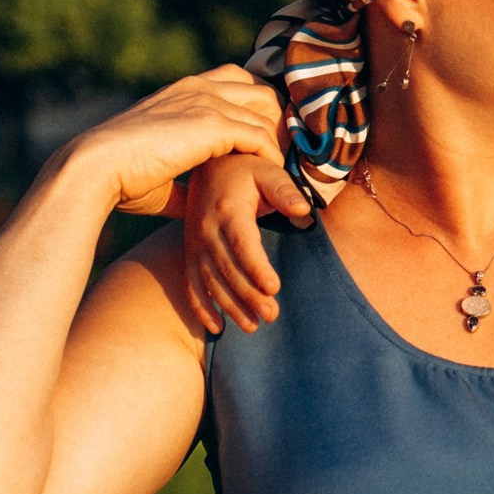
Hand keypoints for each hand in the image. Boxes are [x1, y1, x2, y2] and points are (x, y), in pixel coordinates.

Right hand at [58, 67, 285, 221]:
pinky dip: (270, 156)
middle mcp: (197, 88)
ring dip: (279, 140)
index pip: (237, 82)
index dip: (257, 107)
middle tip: (286, 153)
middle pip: (261, 89)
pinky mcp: (211, 123)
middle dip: (278, 118)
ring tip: (285, 168)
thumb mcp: (158, 174)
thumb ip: (184, 182)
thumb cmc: (119, 176)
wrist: (94, 168)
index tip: (268, 140)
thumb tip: (195, 204)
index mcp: (183, 91)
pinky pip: (258, 136)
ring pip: (265, 112)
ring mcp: (205, 102)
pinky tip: (271, 176)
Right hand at [180, 153, 308, 333]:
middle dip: (248, 296)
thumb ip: (285, 190)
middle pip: (227, 270)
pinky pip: (191, 285)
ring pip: (210, 282)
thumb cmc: (247, 170)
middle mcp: (207, 230)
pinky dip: (201, 308)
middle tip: (271, 316)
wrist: (209, 165)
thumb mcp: (268, 171)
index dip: (256, 268)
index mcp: (229, 211)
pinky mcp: (190, 253)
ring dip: (230, 307)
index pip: (242, 245)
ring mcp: (195, 244)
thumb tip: (303, 209)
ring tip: (253, 326)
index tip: (274, 288)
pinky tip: (216, 329)